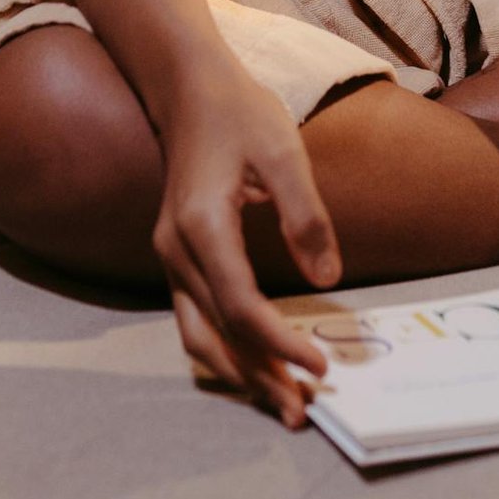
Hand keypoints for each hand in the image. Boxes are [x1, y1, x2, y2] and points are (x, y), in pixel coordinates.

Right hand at [152, 63, 342, 428]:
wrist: (190, 89)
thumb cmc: (240, 113)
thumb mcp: (282, 151)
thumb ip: (305, 215)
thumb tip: (328, 279)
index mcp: (202, 226)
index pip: (240, 306)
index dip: (279, 343)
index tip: (320, 366)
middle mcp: (177, 250)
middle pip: (215, 334)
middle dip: (259, 376)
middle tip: (302, 409)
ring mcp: (171, 256)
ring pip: (197, 334)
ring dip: (238, 372)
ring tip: (281, 398)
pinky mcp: (178, 256)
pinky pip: (195, 316)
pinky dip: (223, 347)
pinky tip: (254, 361)